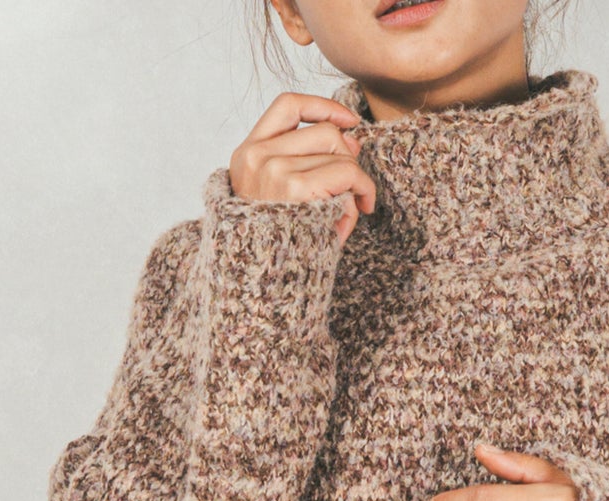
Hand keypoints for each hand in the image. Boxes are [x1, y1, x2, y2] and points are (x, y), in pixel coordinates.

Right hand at [228, 91, 377, 245]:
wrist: (263, 287)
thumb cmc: (281, 247)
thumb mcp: (279, 198)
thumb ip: (306, 163)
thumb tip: (351, 137)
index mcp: (246, 156)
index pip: (287, 106)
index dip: (323, 106)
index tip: (348, 121)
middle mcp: (255, 158)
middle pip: (323, 131)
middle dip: (347, 156)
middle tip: (353, 187)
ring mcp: (272, 170)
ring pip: (339, 152)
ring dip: (354, 181)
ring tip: (349, 209)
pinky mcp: (295, 188)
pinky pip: (347, 173)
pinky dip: (362, 190)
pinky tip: (361, 210)